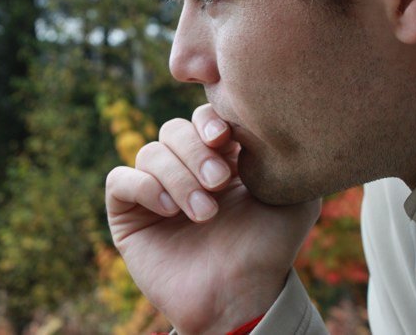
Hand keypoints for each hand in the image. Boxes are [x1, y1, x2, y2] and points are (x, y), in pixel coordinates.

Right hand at [105, 104, 320, 334]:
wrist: (239, 297)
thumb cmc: (268, 250)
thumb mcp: (296, 200)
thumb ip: (288, 159)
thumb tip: (271, 123)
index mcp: (219, 158)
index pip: (203, 117)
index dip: (209, 120)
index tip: (224, 139)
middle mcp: (184, 169)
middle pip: (173, 130)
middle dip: (195, 153)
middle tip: (218, 184)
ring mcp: (154, 189)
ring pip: (149, 152)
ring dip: (178, 178)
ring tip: (204, 214)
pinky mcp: (127, 212)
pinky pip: (119, 180)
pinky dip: (143, 187)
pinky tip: (168, 210)